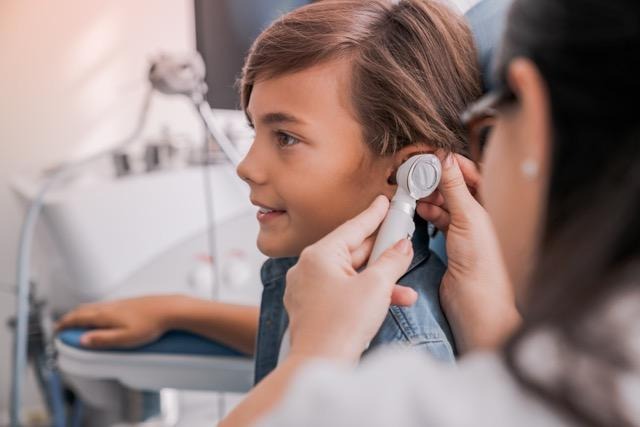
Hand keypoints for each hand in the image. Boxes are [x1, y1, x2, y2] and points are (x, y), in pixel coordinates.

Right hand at [56, 295, 179, 347]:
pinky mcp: (129, 302)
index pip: (78, 317)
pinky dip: (96, 311)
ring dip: (83, 314)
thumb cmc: (151, 324)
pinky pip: (106, 306)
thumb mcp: (125, 338)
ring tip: (79, 323)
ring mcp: (120, 302)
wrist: (170, 310)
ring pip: (95, 306)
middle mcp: (110, 306)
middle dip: (70, 318)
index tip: (56, 330)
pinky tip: (103, 317)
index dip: (65, 324)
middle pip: (83, 309)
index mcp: (105, 314)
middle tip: (63, 327)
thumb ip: (102, 340)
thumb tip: (83, 340)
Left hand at [283, 196, 414, 362]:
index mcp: (318, 255)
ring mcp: (309, 289)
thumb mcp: (377, 286)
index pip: (353, 227)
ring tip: (405, 284)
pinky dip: (365, 294)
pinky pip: (344, 291)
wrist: (321, 364)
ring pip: (351, 274)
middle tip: (401, 238)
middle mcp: (309, 268)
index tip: (384, 201)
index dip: (374, 214)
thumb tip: (402, 246)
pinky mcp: (314, 307)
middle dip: (381, 251)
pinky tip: (392, 300)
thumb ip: (392, 260)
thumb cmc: (342, 325)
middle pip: (352, 250)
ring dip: (379, 279)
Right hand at [417, 154, 520, 351]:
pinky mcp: (451, 241)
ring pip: (445, 201)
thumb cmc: (481, 263)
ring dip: (430, 194)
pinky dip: (428, 212)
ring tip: (415, 191)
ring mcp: (465, 227)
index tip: (430, 156)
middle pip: (456, 185)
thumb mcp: (467, 217)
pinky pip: (438, 218)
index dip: (450, 162)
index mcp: (491, 203)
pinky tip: (419, 209)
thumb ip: (455, 187)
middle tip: (417, 173)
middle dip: (436, 177)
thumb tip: (445, 158)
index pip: (470, 171)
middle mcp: (480, 213)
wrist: (475, 301)